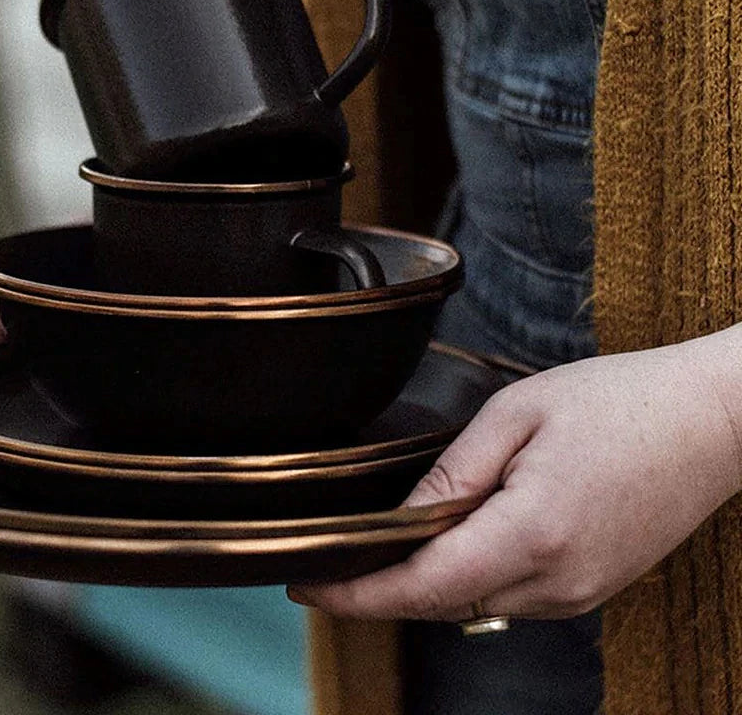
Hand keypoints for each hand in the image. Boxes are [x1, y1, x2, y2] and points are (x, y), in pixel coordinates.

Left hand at [288, 327, 741, 620]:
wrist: (711, 421)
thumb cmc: (618, 402)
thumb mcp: (518, 415)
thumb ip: (454, 473)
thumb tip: (403, 515)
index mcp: (531, 534)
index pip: (420, 587)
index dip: (355, 595)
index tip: (305, 588)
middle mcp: (556, 582)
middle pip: (442, 603)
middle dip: (381, 587)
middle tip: (331, 558)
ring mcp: (579, 592)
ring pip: (474, 603)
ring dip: (425, 582)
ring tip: (383, 543)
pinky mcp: (593, 587)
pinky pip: (511, 596)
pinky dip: (469, 576)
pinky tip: (450, 542)